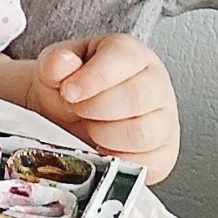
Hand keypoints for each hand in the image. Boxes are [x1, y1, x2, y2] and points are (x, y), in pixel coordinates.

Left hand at [27, 34, 180, 183]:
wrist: (68, 116)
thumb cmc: (70, 88)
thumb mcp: (53, 67)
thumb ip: (55, 63)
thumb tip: (64, 63)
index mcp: (131, 54)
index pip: (125, 58)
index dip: (94, 77)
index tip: (69, 91)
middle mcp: (155, 84)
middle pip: (136, 97)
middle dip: (95, 108)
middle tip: (76, 110)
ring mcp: (164, 120)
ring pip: (143, 133)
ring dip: (104, 135)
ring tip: (89, 128)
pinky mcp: (164, 153)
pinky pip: (149, 163)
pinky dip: (118, 162)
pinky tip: (101, 150)